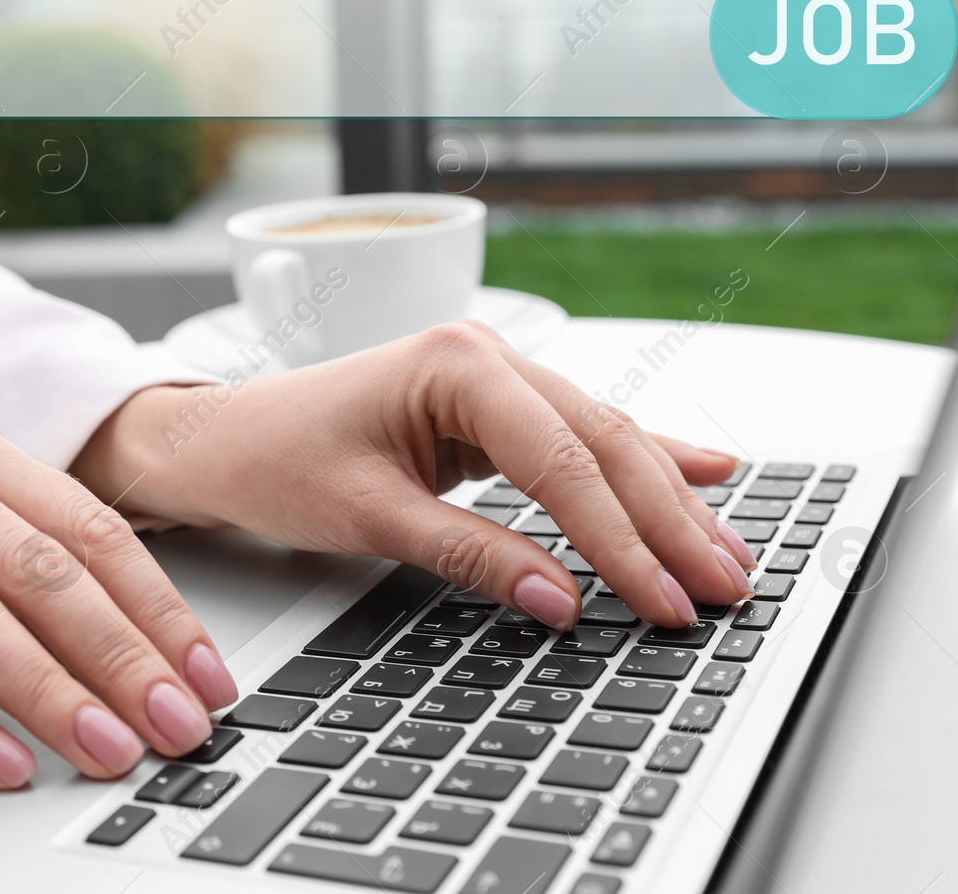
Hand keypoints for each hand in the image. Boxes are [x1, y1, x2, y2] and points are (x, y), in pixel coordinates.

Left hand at [76, 321, 756, 628]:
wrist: (229, 436)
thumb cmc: (280, 459)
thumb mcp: (370, 516)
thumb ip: (472, 556)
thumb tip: (563, 602)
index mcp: (453, 363)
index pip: (560, 459)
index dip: (619, 538)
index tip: (664, 597)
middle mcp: (485, 354)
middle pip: (601, 442)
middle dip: (667, 521)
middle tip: (725, 587)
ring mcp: (494, 373)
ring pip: (602, 439)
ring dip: (666, 500)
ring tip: (728, 554)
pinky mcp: (494, 403)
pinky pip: (580, 436)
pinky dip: (643, 461)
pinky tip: (705, 470)